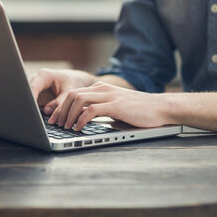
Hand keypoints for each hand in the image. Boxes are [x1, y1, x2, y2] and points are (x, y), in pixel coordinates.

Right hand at [29, 69, 96, 114]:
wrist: (74, 80)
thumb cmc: (72, 82)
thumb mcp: (69, 92)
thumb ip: (59, 102)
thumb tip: (47, 111)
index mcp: (44, 75)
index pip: (33, 87)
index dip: (31, 98)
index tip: (32, 109)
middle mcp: (36, 79)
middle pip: (27, 92)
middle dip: (29, 103)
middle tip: (34, 114)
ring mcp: (34, 87)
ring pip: (28, 98)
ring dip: (32, 107)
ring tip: (36, 115)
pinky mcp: (35, 94)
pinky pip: (32, 102)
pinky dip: (35, 109)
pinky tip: (38, 114)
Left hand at [50, 81, 171, 130]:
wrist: (161, 108)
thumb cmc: (140, 111)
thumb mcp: (116, 108)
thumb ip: (100, 110)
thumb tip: (84, 121)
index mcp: (101, 88)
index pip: (74, 93)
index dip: (61, 106)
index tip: (55, 119)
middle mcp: (103, 89)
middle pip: (72, 95)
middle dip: (60, 110)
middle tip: (56, 124)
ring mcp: (109, 96)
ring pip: (78, 100)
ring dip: (68, 115)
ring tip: (65, 127)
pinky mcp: (116, 106)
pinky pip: (91, 110)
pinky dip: (81, 119)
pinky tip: (78, 128)